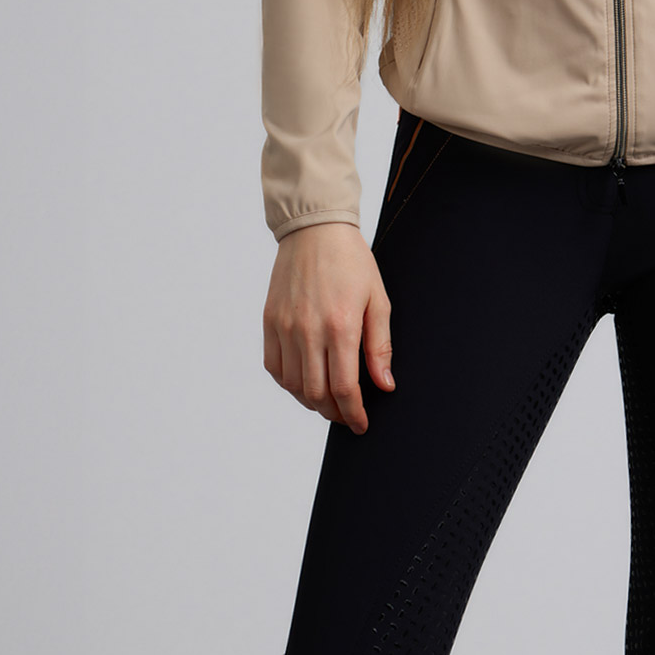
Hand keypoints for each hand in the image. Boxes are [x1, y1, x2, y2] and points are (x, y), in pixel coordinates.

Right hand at [262, 222, 394, 429]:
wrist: (315, 230)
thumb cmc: (351, 262)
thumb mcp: (378, 301)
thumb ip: (380, 347)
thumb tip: (384, 385)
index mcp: (340, 326)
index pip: (344, 388)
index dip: (353, 413)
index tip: (360, 424)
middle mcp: (308, 330)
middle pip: (316, 394)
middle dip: (334, 413)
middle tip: (346, 414)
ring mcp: (285, 327)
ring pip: (293, 385)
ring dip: (311, 401)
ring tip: (327, 401)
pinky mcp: (270, 321)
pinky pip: (274, 367)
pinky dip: (288, 383)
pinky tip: (304, 381)